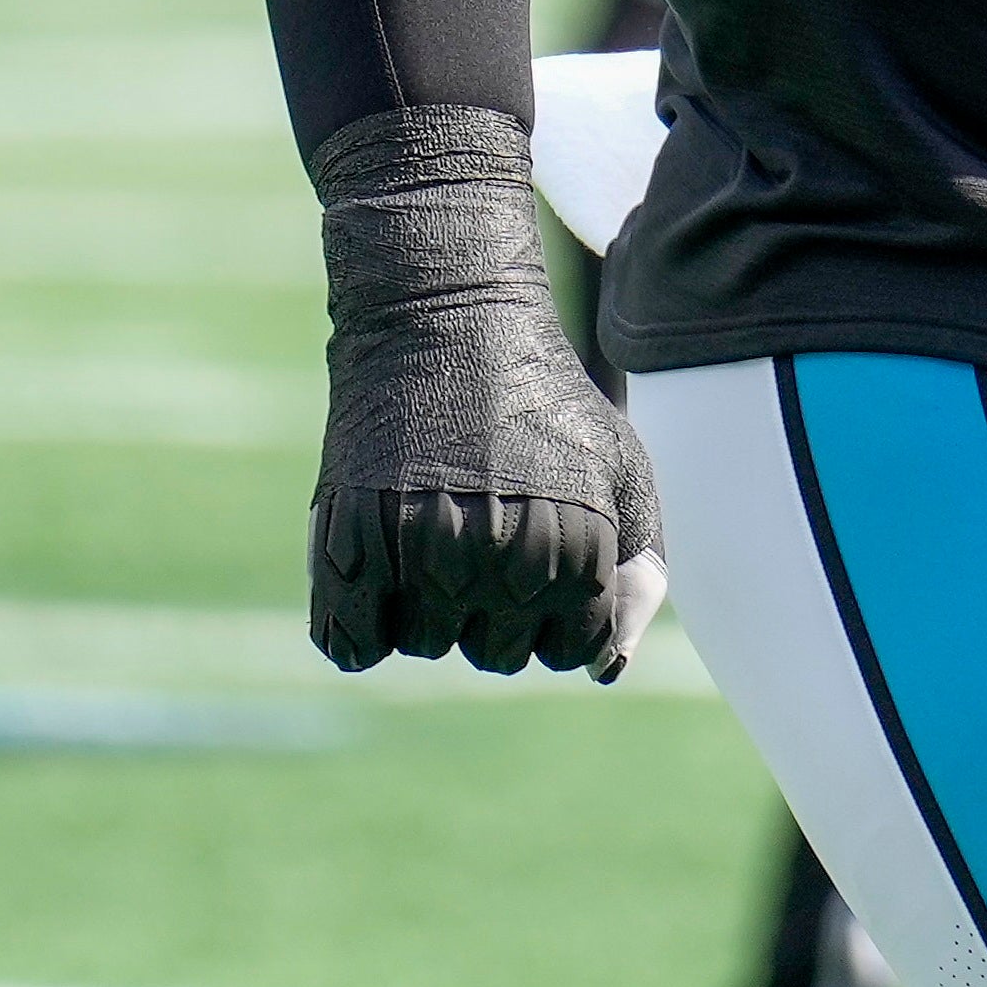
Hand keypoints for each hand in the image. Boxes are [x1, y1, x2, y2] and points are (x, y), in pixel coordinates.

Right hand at [309, 106, 665, 679]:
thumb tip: (608, 667)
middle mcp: (501, 564)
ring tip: (440, 519)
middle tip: (491, 524)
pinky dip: (363, 622)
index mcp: (577, 549)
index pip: (576, 652)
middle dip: (501, 609)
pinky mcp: (350, 546)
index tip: (548, 547)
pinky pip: (353, 644)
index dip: (563, 607)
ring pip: (429, 646)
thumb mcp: (620, 468)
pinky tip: (384, 559)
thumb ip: (636, 570)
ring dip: (432, 604)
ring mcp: (421, 557)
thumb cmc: (544, 398)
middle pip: (501, 655)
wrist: (443, 319)